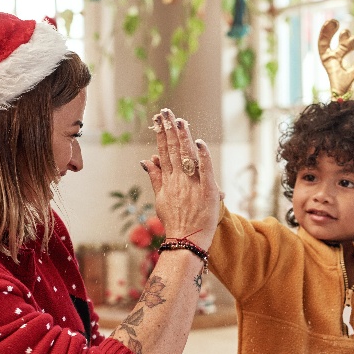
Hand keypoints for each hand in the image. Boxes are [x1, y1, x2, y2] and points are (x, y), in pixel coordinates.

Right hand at [139, 108, 221, 249]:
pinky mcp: (207, 191)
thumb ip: (155, 178)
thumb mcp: (160, 199)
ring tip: (179, 120)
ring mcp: (192, 185)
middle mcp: (178, 180)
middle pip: (173, 150)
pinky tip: (199, 142)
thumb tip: (146, 160)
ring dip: (183, 137)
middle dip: (169, 129)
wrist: (186, 241)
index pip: (163, 152)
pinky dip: (203, 156)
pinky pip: (205, 170)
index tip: (159, 120)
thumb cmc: (175, 222)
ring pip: (187, 156)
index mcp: (167, 181)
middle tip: (166, 112)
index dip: (161, 135)